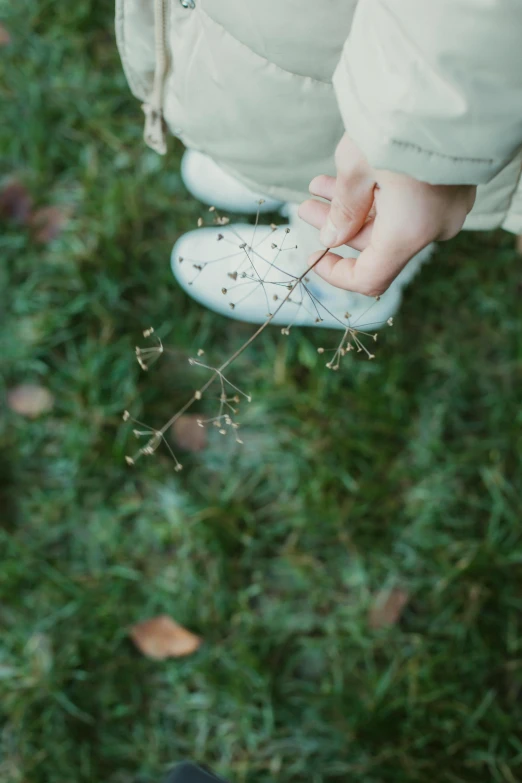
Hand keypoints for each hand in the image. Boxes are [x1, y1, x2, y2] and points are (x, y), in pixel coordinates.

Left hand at [298, 133, 475, 296]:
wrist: (451, 81)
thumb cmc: (400, 124)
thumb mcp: (358, 166)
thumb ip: (343, 209)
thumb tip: (331, 237)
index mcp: (409, 233)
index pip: (370, 279)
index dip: (337, 274)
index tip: (314, 256)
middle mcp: (433, 228)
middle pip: (377, 245)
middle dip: (338, 226)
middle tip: (306, 206)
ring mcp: (448, 207)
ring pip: (392, 221)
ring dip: (353, 206)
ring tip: (318, 187)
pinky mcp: (454, 185)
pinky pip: (412, 204)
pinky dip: (380, 194)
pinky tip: (347, 175)